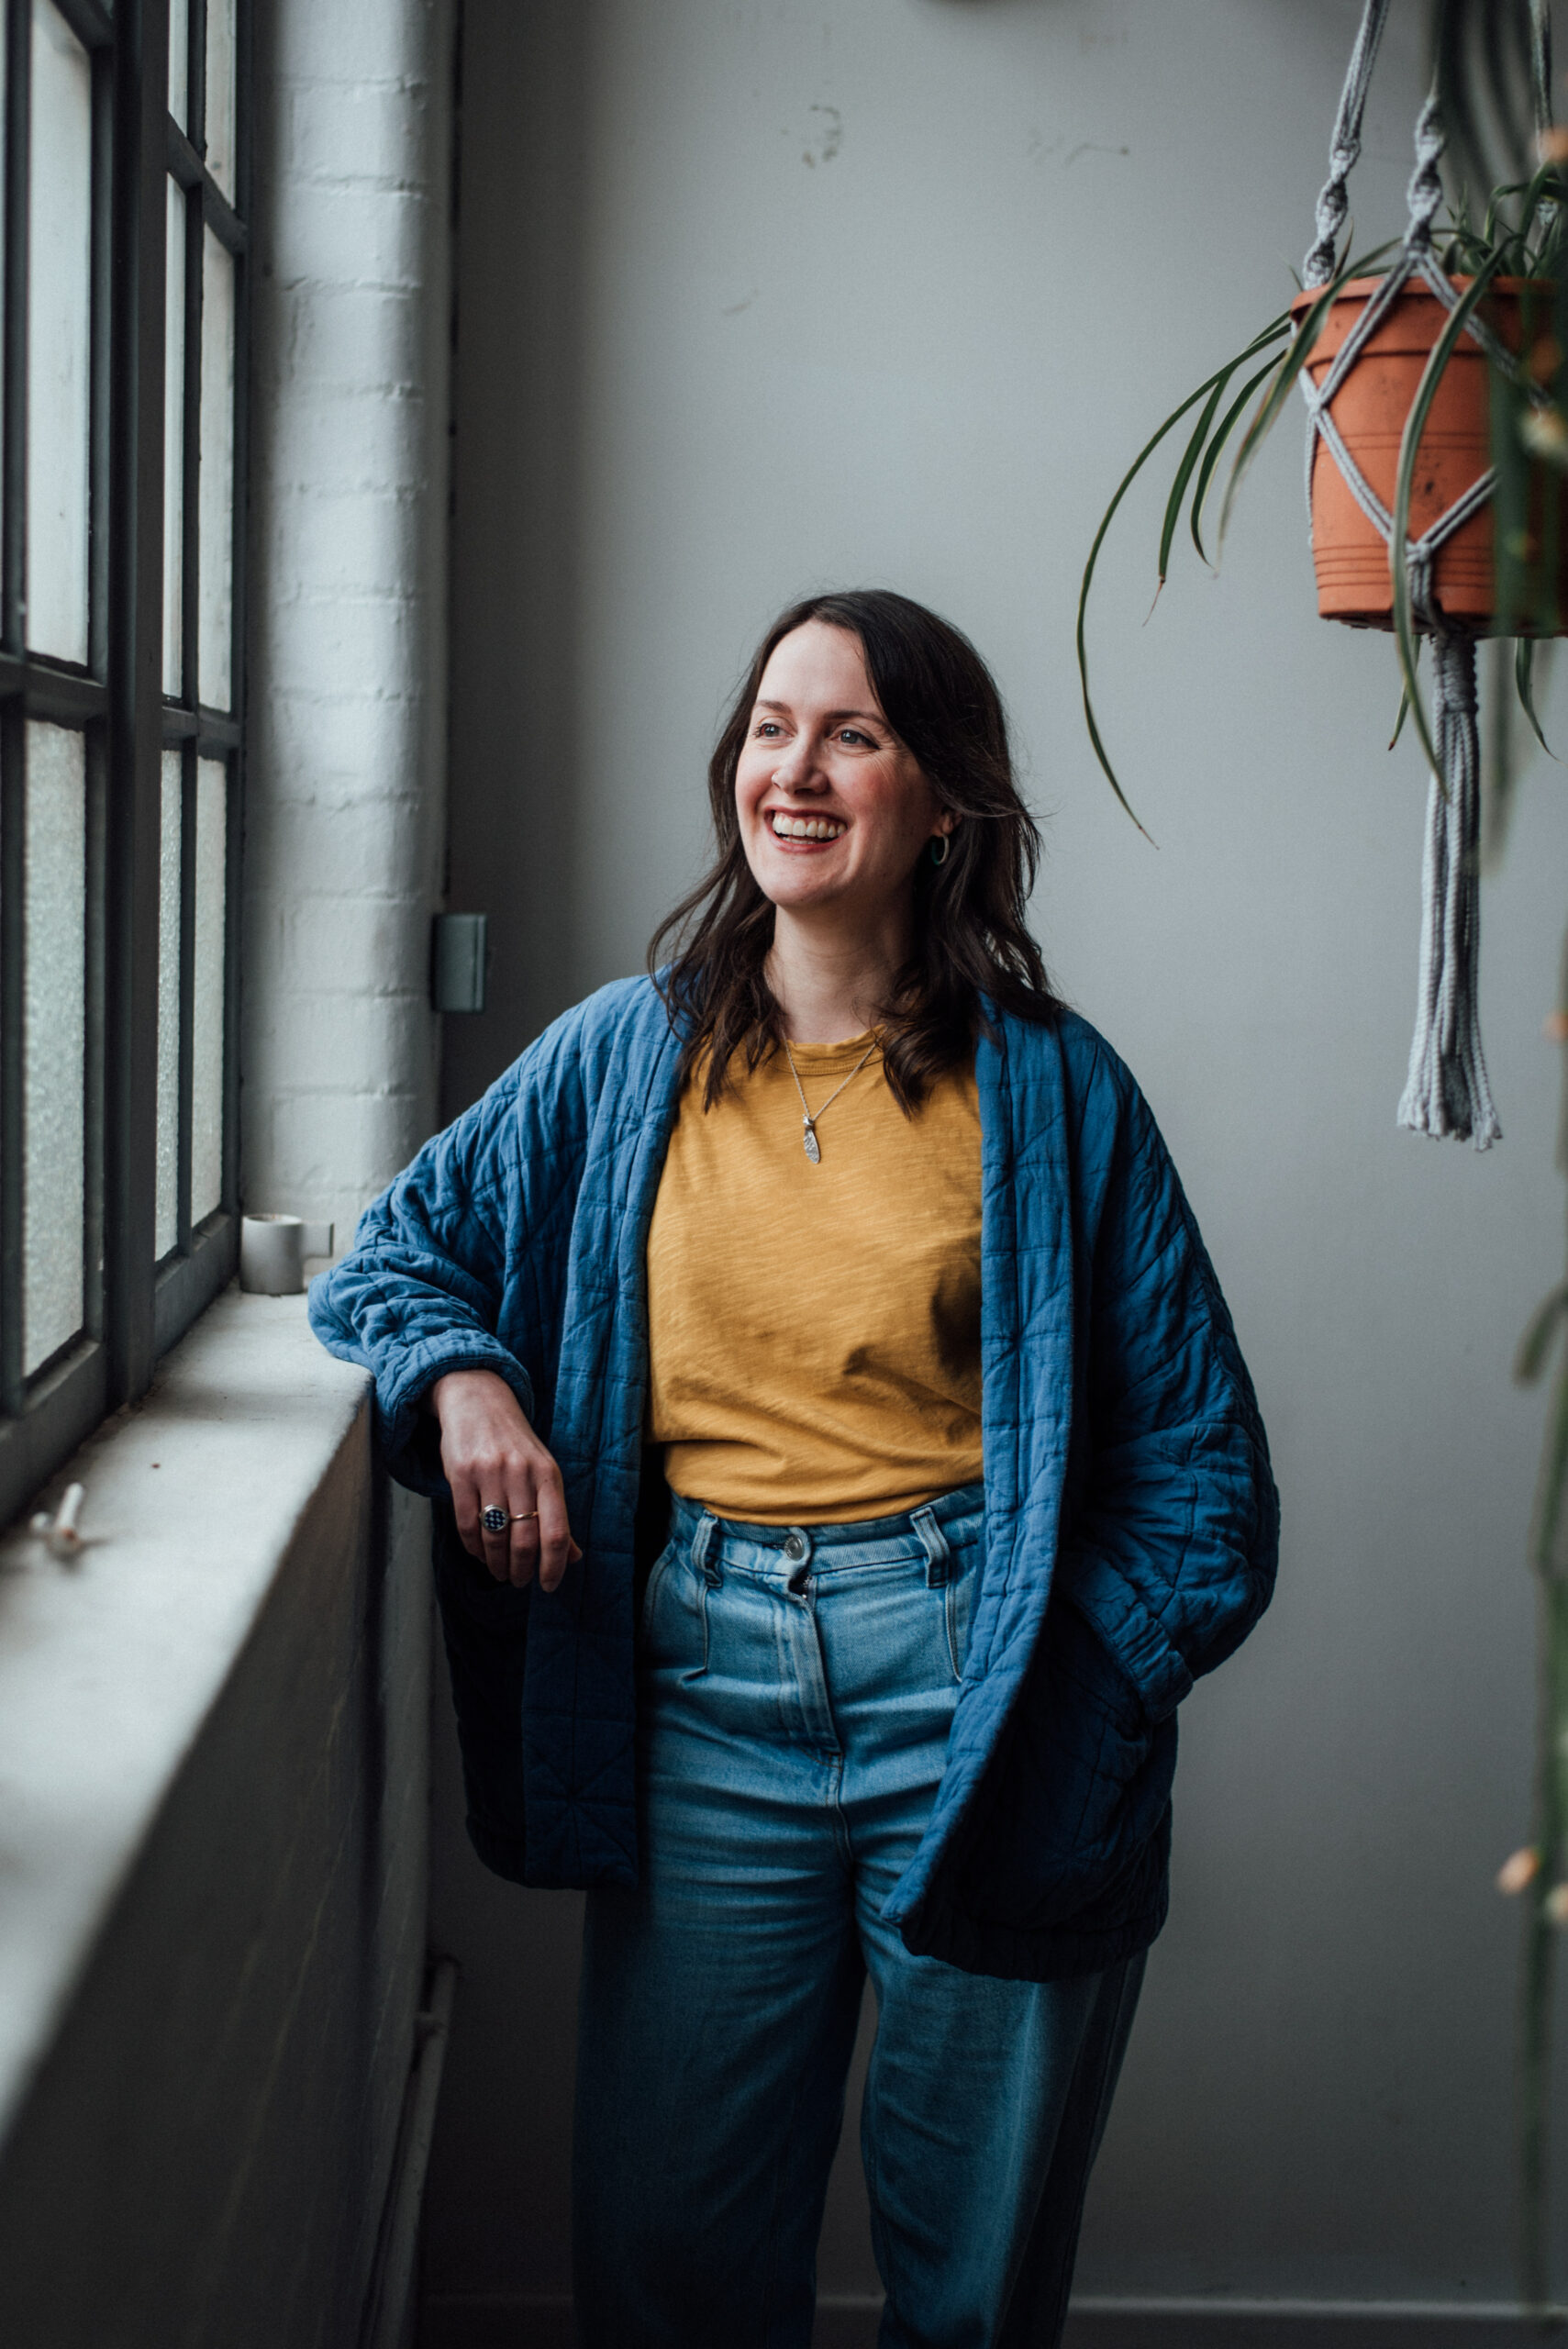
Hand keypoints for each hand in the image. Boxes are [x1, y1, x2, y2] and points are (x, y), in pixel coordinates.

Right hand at [428, 1368, 582, 1589]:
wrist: (479, 1401)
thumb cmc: (516, 1445)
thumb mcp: (544, 1472)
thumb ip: (556, 1514)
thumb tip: (574, 1557)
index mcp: (549, 1475)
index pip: (556, 1531)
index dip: (554, 1566)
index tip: (548, 1586)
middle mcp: (521, 1474)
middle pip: (525, 1538)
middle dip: (523, 1569)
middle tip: (520, 1581)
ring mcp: (490, 1473)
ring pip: (495, 1535)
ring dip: (497, 1563)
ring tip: (500, 1572)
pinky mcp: (461, 1474)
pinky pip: (467, 1523)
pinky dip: (473, 1547)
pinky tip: (479, 1554)